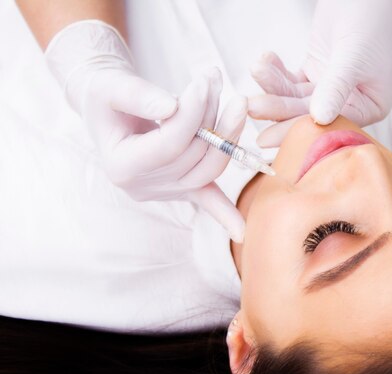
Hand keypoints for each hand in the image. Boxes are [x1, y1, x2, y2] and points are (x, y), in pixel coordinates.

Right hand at [45, 21, 245, 240]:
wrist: (109, 109)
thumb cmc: (107, 96)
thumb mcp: (110, 88)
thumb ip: (137, 95)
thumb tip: (173, 107)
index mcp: (121, 167)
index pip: (169, 143)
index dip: (191, 113)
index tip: (204, 81)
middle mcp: (143, 188)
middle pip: (193, 153)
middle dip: (209, 114)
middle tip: (214, 78)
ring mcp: (166, 192)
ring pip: (210, 168)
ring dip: (227, 134)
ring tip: (235, 101)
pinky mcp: (184, 188)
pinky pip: (208, 201)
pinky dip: (226, 214)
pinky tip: (243, 233)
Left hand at [248, 0, 391, 129]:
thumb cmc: (371, 19)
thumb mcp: (353, 56)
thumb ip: (336, 87)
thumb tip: (318, 119)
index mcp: (369, 106)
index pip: (330, 124)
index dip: (299, 130)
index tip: (268, 137)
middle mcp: (350, 103)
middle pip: (307, 114)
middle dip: (279, 108)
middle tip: (252, 107)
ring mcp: (329, 90)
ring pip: (294, 97)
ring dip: (273, 85)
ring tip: (257, 69)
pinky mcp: (315, 73)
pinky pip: (290, 81)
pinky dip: (276, 72)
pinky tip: (265, 60)